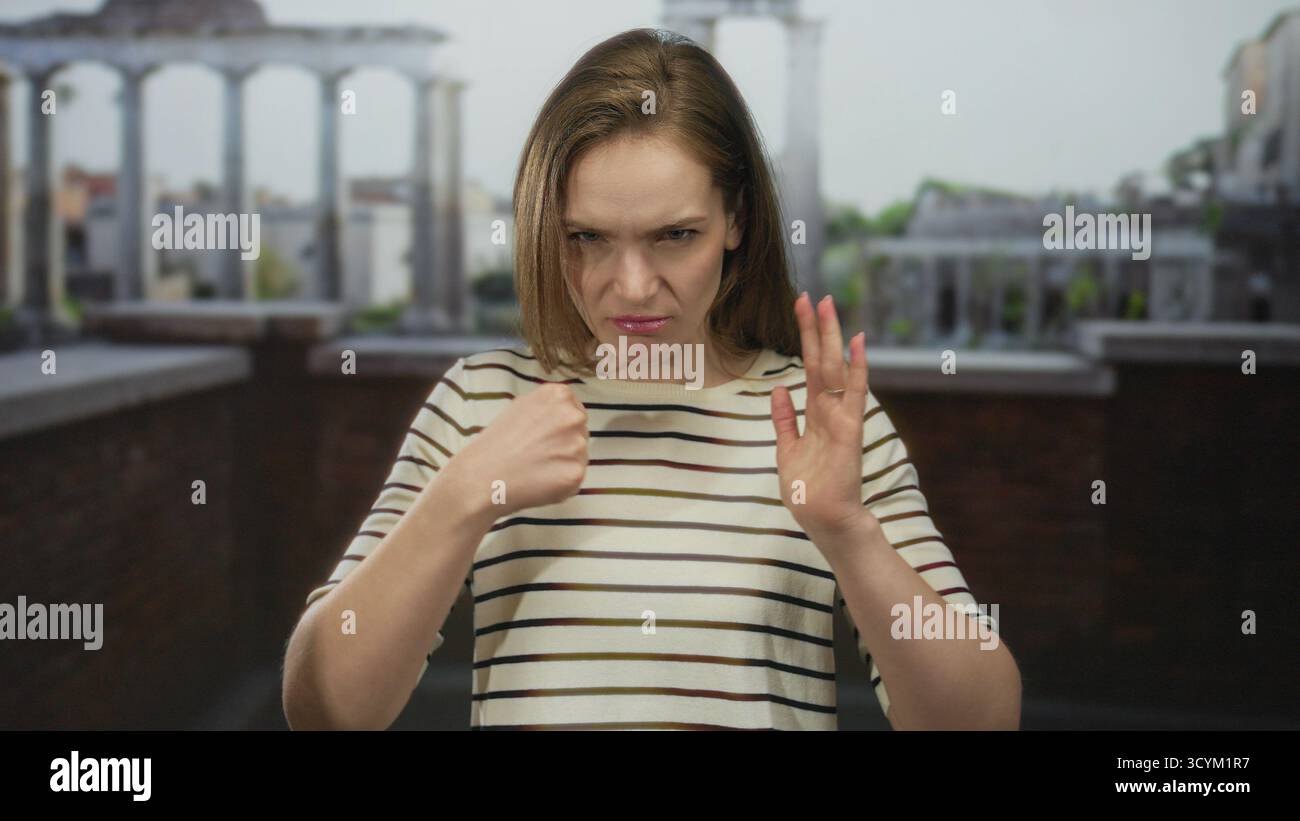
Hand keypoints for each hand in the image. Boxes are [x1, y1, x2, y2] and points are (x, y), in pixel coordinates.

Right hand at [443, 382, 588, 520]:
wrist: (482, 476)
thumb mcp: (521, 407)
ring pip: (579, 457)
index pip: (574, 409)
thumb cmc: (496, 442)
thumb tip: (565, 412)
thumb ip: (548, 407)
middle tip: (538, 455)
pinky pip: (575, 479)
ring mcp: (577, 445)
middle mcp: (573, 416)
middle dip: (565, 443)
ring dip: (564, 464)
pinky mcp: (576, 472)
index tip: (544, 436)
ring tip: (536, 469)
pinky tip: (540, 482)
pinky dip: (562, 484)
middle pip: (581, 432)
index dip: (559, 426)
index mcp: (559, 395)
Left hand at [770, 293, 873, 547]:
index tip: (801, 310)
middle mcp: (830, 410)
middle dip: (816, 329)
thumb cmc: (809, 490)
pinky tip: (858, 342)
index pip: (809, 368)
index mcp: (815, 414)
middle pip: (822, 361)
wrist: (826, 520)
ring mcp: (841, 417)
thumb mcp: (787, 450)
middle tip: (812, 296)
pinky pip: (853, 393)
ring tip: (827, 305)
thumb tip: (778, 390)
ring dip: (831, 337)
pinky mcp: (849, 430)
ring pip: (834, 368)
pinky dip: (856, 367)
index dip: (805, 339)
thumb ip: (784, 420)